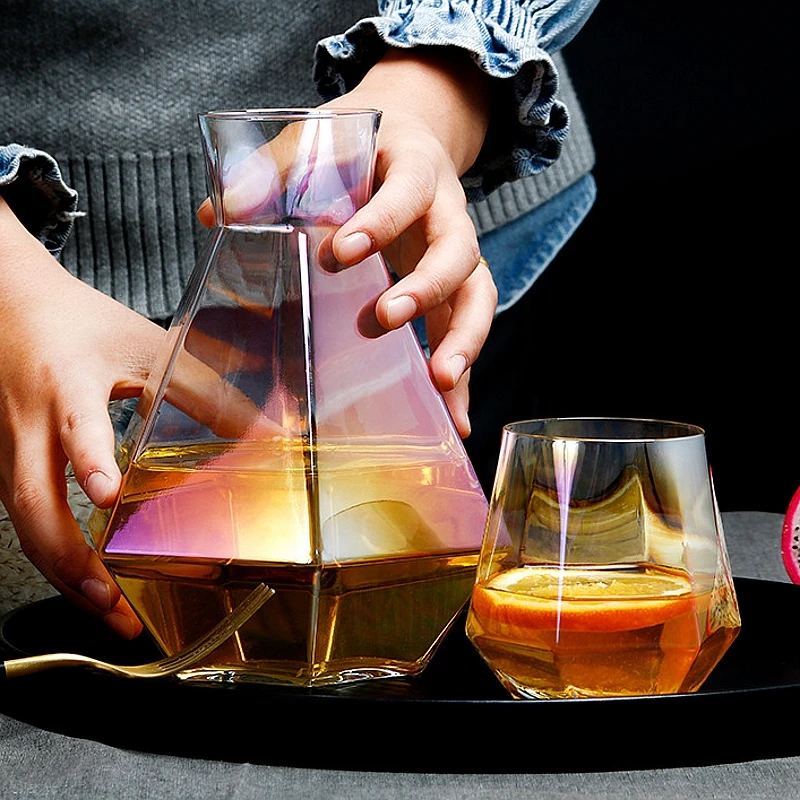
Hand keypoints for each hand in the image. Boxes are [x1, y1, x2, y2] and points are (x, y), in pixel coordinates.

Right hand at [0, 197, 163, 635]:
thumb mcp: (148, 345)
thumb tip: (266, 432)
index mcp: (68, 382)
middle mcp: (30, 423)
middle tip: (115, 601)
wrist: (9, 302)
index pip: (75, 423)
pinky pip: (24, 519)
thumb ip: (205, 390)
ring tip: (109, 610)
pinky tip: (88, 580)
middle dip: (71, 561)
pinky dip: (54, 556)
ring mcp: (9, 448)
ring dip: (63, 573)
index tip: (106, 493)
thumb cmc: (82, 323)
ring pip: (23, 523)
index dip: (90, 458)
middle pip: (33, 503)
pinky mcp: (6, 464)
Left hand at [198, 48, 497, 436]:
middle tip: (385, 318)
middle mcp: (446, 210)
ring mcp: (456, 250)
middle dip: (428, 286)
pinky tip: (453, 413)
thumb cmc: (359, 146)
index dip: (381, 220)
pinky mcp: (455, 284)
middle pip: (459, 248)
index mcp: (414, 166)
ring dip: (463, 338)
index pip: (407, 190)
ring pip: (478, 292)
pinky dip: (464, 369)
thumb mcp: (318, 140)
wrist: (409, 136)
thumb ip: (273, 173)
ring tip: (440, 382)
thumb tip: (215, 215)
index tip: (342, 251)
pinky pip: (466, 325)